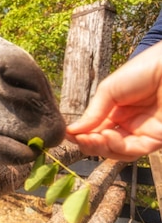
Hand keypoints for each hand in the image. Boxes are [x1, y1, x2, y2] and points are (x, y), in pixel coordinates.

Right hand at [66, 42, 161, 160]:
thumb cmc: (141, 71)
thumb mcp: (108, 90)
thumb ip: (92, 113)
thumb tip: (71, 131)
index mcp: (114, 112)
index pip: (94, 130)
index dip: (81, 135)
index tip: (69, 134)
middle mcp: (127, 125)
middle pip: (103, 144)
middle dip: (89, 144)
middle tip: (79, 138)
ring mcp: (141, 133)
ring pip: (116, 152)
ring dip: (100, 148)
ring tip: (91, 138)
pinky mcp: (156, 139)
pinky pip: (133, 151)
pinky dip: (116, 147)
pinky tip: (106, 135)